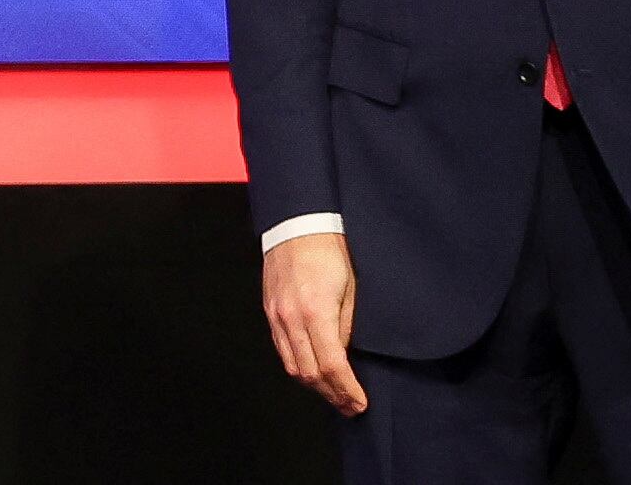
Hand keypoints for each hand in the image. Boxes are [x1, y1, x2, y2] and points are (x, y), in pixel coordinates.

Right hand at [262, 231, 368, 415]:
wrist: (298, 224)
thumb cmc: (329, 250)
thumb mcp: (351, 288)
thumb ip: (347, 325)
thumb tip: (346, 355)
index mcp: (316, 311)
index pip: (332, 366)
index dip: (346, 390)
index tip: (359, 402)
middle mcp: (291, 318)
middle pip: (309, 373)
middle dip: (331, 395)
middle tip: (350, 406)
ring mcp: (277, 316)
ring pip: (292, 366)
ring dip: (314, 386)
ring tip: (333, 394)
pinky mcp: (270, 312)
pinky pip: (282, 350)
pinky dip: (298, 366)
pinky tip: (312, 371)